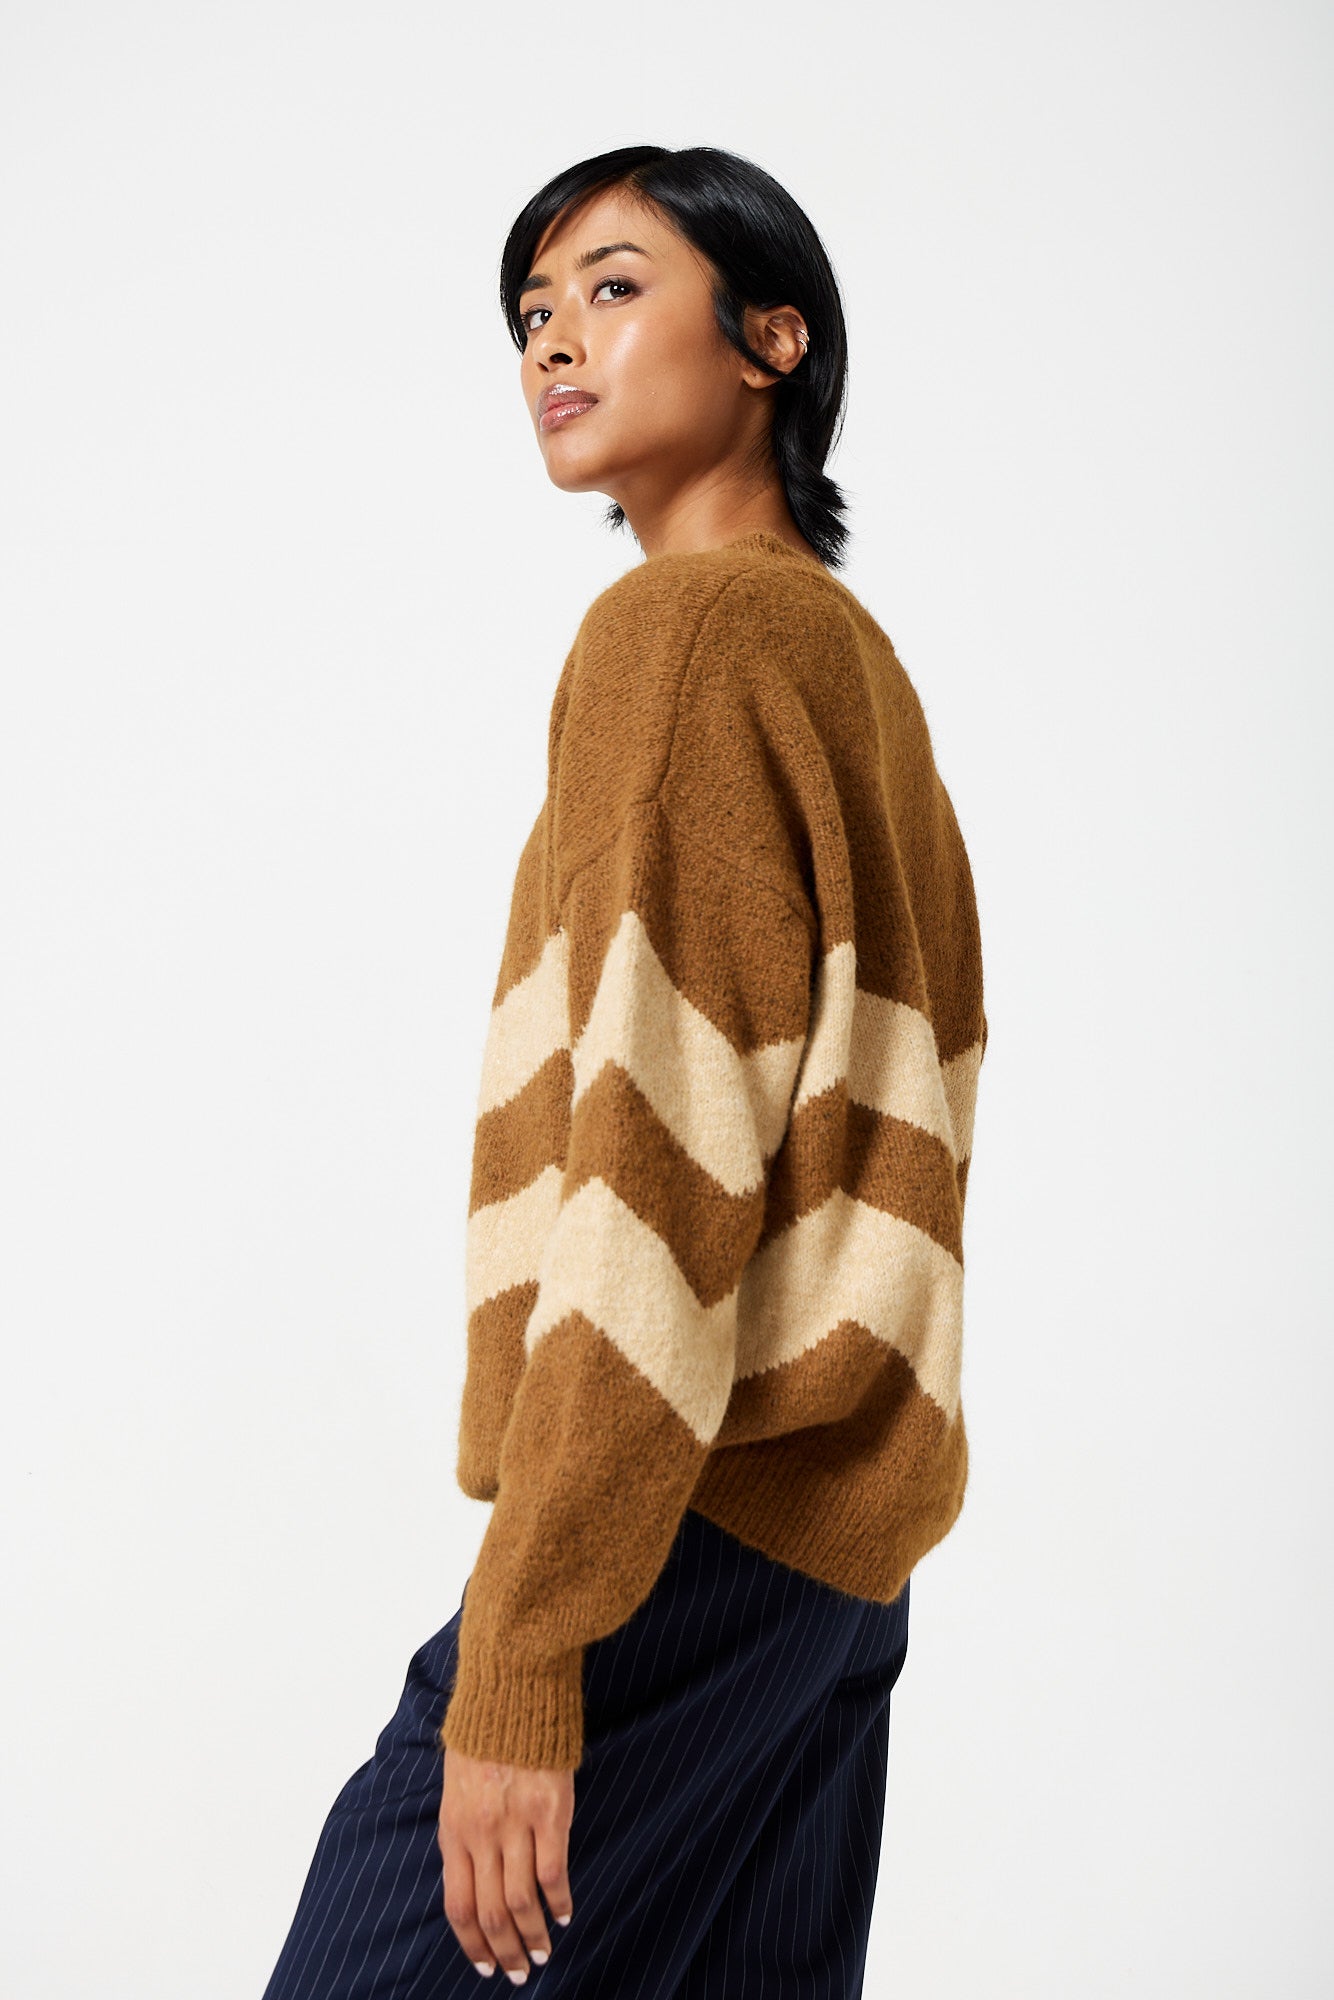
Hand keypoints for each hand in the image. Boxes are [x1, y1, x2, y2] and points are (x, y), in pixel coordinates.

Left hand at [439, 1744, 574, 1982]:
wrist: (510, 1688)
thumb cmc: (482, 1736)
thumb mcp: (456, 1788)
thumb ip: (464, 1834)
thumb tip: (475, 1879)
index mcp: (454, 1831)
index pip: (459, 1907)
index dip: (473, 1945)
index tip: (486, 1966)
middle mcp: (481, 1835)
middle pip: (491, 1913)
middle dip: (506, 1951)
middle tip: (520, 1972)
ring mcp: (516, 1825)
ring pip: (522, 1902)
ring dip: (534, 1936)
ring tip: (543, 1953)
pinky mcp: (550, 1813)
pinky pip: (553, 1872)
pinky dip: (560, 1900)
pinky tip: (565, 1913)